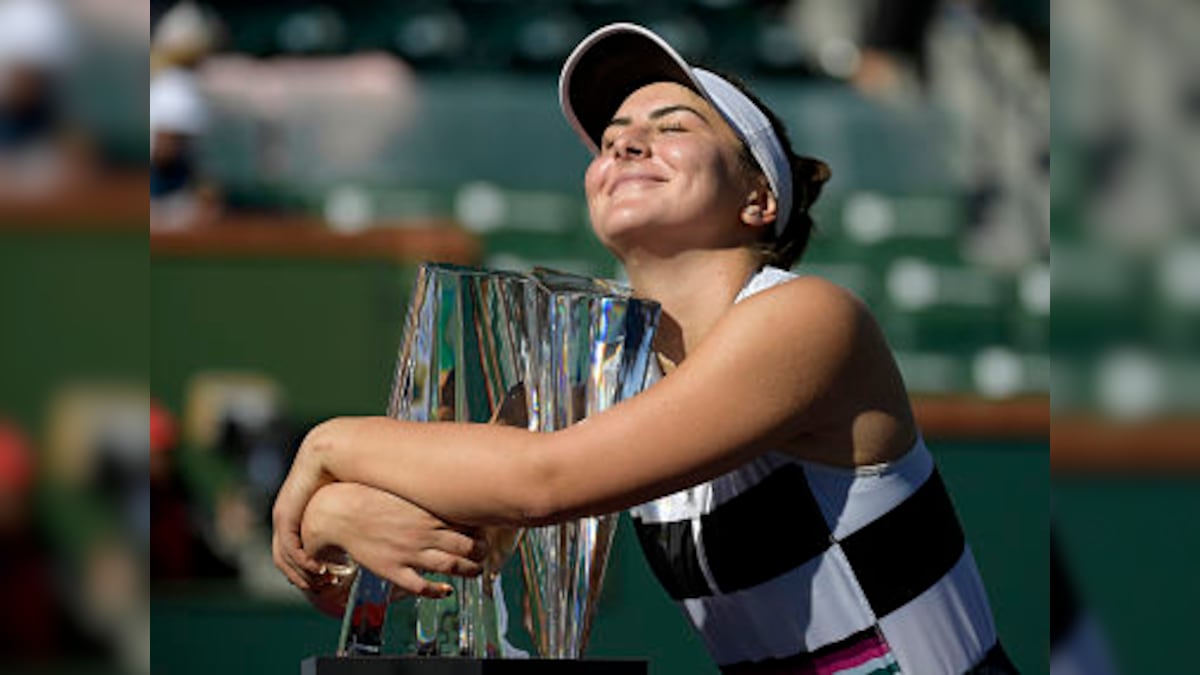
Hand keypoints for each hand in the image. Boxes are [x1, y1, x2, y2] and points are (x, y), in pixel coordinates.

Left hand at [272, 419, 342, 590]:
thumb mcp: (354, 500)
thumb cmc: (357, 470)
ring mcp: (284, 513)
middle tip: (325, 588)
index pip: (298, 547)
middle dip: (305, 576)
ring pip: (284, 556)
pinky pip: (288, 546)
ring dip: (302, 574)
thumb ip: (357, 517)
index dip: (313, 566)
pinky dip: (300, 563)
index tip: (333, 579)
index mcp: (304, 509)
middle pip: (287, 556)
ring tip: (323, 582)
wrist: (340, 449)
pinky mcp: (285, 513)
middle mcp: (290, 512)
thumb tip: (379, 530)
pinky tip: (318, 569)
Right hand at [300, 481, 487, 598]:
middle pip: (467, 546)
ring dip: (469, 570)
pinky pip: (422, 586)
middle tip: (484, 552)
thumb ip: (426, 490)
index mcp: (427, 510)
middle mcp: (423, 532)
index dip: (483, 528)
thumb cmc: (369, 495)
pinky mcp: (393, 570)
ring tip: (475, 570)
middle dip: (481, 551)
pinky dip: (439, 591)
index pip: (469, 521)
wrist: (337, 511)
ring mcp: (409, 552)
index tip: (487, 529)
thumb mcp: (403, 487)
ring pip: (451, 566)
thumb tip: (447, 481)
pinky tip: (446, 590)